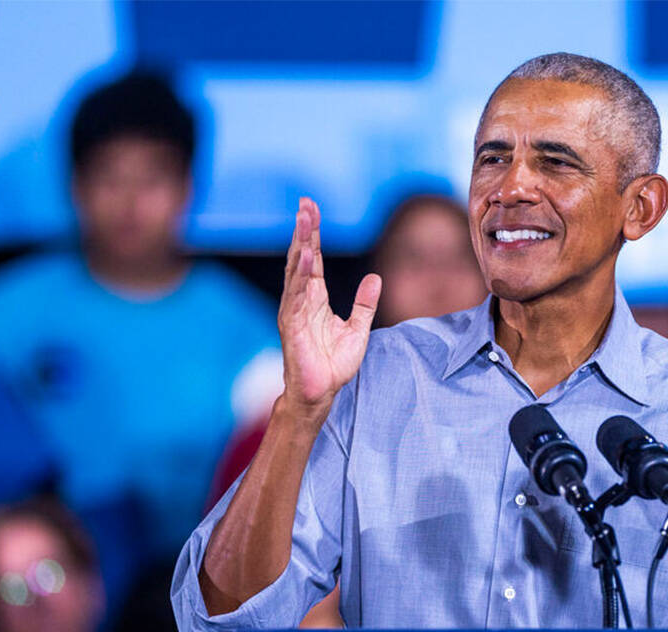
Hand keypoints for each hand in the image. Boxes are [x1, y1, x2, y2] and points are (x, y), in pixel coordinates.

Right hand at [278, 197, 380, 411]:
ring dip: (300, 244)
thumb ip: (365, 304)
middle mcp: (302, 300)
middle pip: (302, 257)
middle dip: (304, 230)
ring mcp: (294, 311)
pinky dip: (300, 275)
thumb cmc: (333, 364)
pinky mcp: (291, 326)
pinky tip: (305, 256)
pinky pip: (296, 295)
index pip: (315, 259)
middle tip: (305, 203)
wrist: (320, 393)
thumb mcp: (357, 329)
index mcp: (315, 298)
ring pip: (296, 271)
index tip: (311, 208)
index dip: (314, 234)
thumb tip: (376, 278)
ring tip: (304, 221)